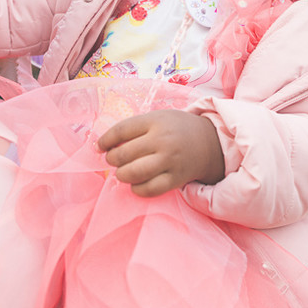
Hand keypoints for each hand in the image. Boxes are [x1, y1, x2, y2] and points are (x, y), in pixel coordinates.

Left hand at [96, 109, 225, 197]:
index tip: (99, 146)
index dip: (105, 140)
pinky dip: (137, 189)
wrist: (209, 143)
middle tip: (113, 160)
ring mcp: (170, 161)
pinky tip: (136, 183)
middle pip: (124, 153)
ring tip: (123, 172)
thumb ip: (134, 129)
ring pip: (134, 173)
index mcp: (156, 121)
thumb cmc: (176, 129)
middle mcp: (162, 140)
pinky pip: (149, 189)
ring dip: (122, 174)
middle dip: (112, 159)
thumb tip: (104, 146)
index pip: (121, 130)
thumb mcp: (158, 118)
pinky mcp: (175, 179)